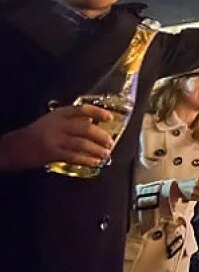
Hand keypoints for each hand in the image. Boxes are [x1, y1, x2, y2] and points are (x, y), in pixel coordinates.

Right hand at [0, 104, 114, 170]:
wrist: (14, 147)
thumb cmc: (36, 133)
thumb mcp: (52, 120)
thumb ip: (71, 120)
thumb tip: (92, 123)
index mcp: (59, 114)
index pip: (82, 110)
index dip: (98, 113)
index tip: (109, 117)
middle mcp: (58, 125)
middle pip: (85, 129)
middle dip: (101, 136)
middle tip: (110, 142)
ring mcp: (55, 139)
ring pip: (82, 144)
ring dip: (97, 150)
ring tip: (106, 153)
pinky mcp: (52, 153)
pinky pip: (74, 156)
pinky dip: (87, 159)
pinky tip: (95, 162)